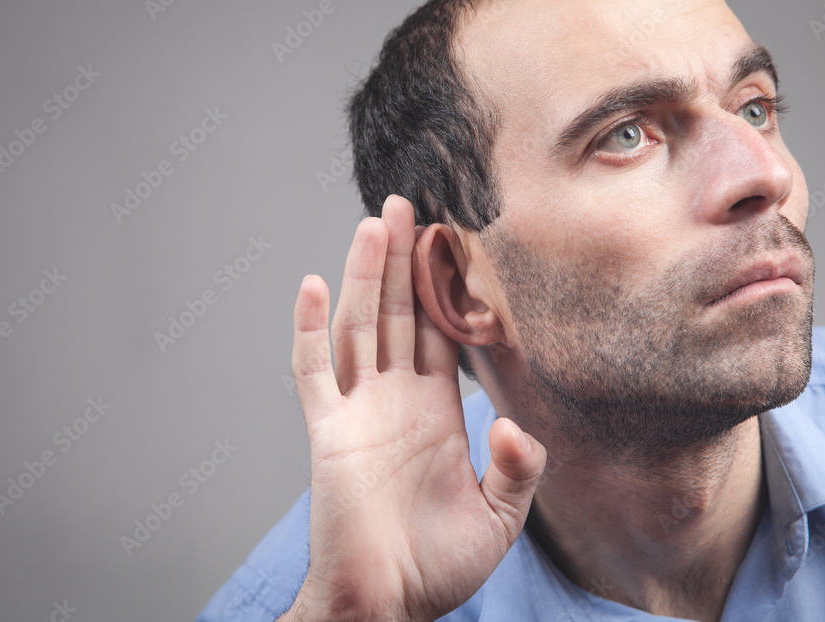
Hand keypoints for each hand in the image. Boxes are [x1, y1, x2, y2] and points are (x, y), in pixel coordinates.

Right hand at [282, 195, 546, 620]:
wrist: (389, 604)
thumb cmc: (440, 567)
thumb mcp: (500, 518)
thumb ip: (515, 470)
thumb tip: (512, 425)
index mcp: (436, 412)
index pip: (441, 333)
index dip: (446, 288)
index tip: (453, 240)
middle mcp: (396, 401)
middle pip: (399, 315)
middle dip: (405, 261)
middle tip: (411, 205)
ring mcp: (359, 412)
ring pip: (361, 327)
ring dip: (367, 275)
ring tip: (376, 222)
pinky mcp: (328, 432)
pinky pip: (313, 372)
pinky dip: (309, 329)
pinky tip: (316, 285)